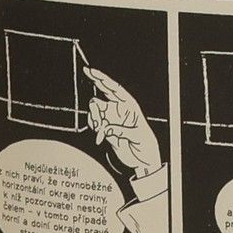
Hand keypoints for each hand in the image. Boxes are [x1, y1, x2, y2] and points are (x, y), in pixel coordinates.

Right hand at [83, 65, 161, 181]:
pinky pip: (94, 122)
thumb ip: (122, 131)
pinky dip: (94, 129)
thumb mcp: (138, 137)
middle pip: (104, 90)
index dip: (104, 79)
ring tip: (100, 129)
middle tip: (86, 71)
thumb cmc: (146, 145)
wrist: (142, 160)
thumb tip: (108, 129)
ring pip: (95, 108)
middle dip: (95, 80)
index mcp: (130, 106)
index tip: (92, 72)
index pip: (116, 89)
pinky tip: (100, 137)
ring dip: (94, 117)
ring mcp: (111, 117)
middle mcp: (119, 109)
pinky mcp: (105, 128)